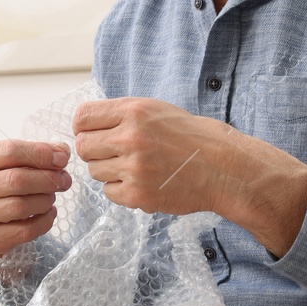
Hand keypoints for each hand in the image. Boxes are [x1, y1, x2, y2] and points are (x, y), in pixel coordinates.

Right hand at [0, 140, 71, 258]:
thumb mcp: (7, 164)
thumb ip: (34, 154)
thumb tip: (61, 152)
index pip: (10, 151)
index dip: (41, 153)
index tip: (62, 158)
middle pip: (16, 179)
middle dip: (47, 179)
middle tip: (64, 180)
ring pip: (21, 206)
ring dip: (45, 200)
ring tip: (51, 197)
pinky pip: (25, 230)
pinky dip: (44, 221)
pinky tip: (48, 213)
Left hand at [72, 97, 306, 256]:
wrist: (224, 167)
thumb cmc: (191, 136)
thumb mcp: (156, 110)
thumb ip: (121, 114)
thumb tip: (84, 123)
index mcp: (134, 111)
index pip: (82, 117)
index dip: (84, 127)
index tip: (93, 133)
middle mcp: (131, 138)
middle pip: (83, 147)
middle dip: (95, 151)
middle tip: (114, 153)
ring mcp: (134, 168)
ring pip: (94, 171)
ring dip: (109, 171)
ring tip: (135, 167)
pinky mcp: (138, 195)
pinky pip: (109, 192)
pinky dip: (121, 190)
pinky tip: (141, 182)